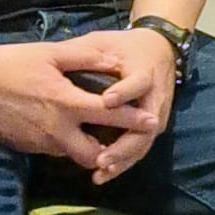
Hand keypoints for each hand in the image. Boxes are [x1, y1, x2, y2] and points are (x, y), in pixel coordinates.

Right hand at [0, 39, 158, 166]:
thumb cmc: (12, 61)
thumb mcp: (51, 53)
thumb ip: (86, 58)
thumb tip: (116, 61)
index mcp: (64, 102)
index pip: (108, 115)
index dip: (133, 120)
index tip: (152, 121)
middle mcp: (54, 129)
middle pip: (94, 154)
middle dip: (113, 152)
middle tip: (126, 141)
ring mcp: (39, 142)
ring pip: (74, 156)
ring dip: (90, 150)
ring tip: (104, 139)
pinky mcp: (27, 147)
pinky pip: (55, 152)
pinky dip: (68, 145)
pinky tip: (72, 133)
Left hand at [51, 26, 179, 184]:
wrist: (159, 49)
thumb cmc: (124, 46)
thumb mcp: (104, 42)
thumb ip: (85, 52)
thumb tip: (55, 57)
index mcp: (145, 71)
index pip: (139, 83)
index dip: (124, 92)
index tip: (106, 101)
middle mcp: (155, 96)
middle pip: (146, 125)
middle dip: (124, 145)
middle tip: (100, 158)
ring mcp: (156, 114)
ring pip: (143, 142)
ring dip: (122, 159)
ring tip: (99, 170)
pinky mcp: (152, 126)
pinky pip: (139, 147)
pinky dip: (123, 161)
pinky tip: (103, 173)